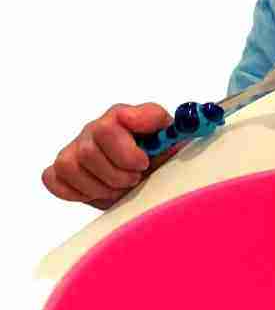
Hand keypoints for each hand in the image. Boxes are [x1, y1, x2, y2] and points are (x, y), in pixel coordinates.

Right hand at [42, 102, 174, 208]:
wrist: (145, 175)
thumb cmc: (158, 156)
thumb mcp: (173, 141)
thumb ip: (176, 130)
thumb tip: (184, 124)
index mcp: (121, 116)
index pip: (112, 122)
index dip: (126, 150)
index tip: (143, 162)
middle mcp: (94, 129)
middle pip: (89, 151)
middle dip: (116, 174)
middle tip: (135, 178)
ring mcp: (75, 148)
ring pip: (70, 167)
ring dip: (99, 187)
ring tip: (120, 188)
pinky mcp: (61, 169)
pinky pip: (55, 180)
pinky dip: (77, 192)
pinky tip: (98, 191)